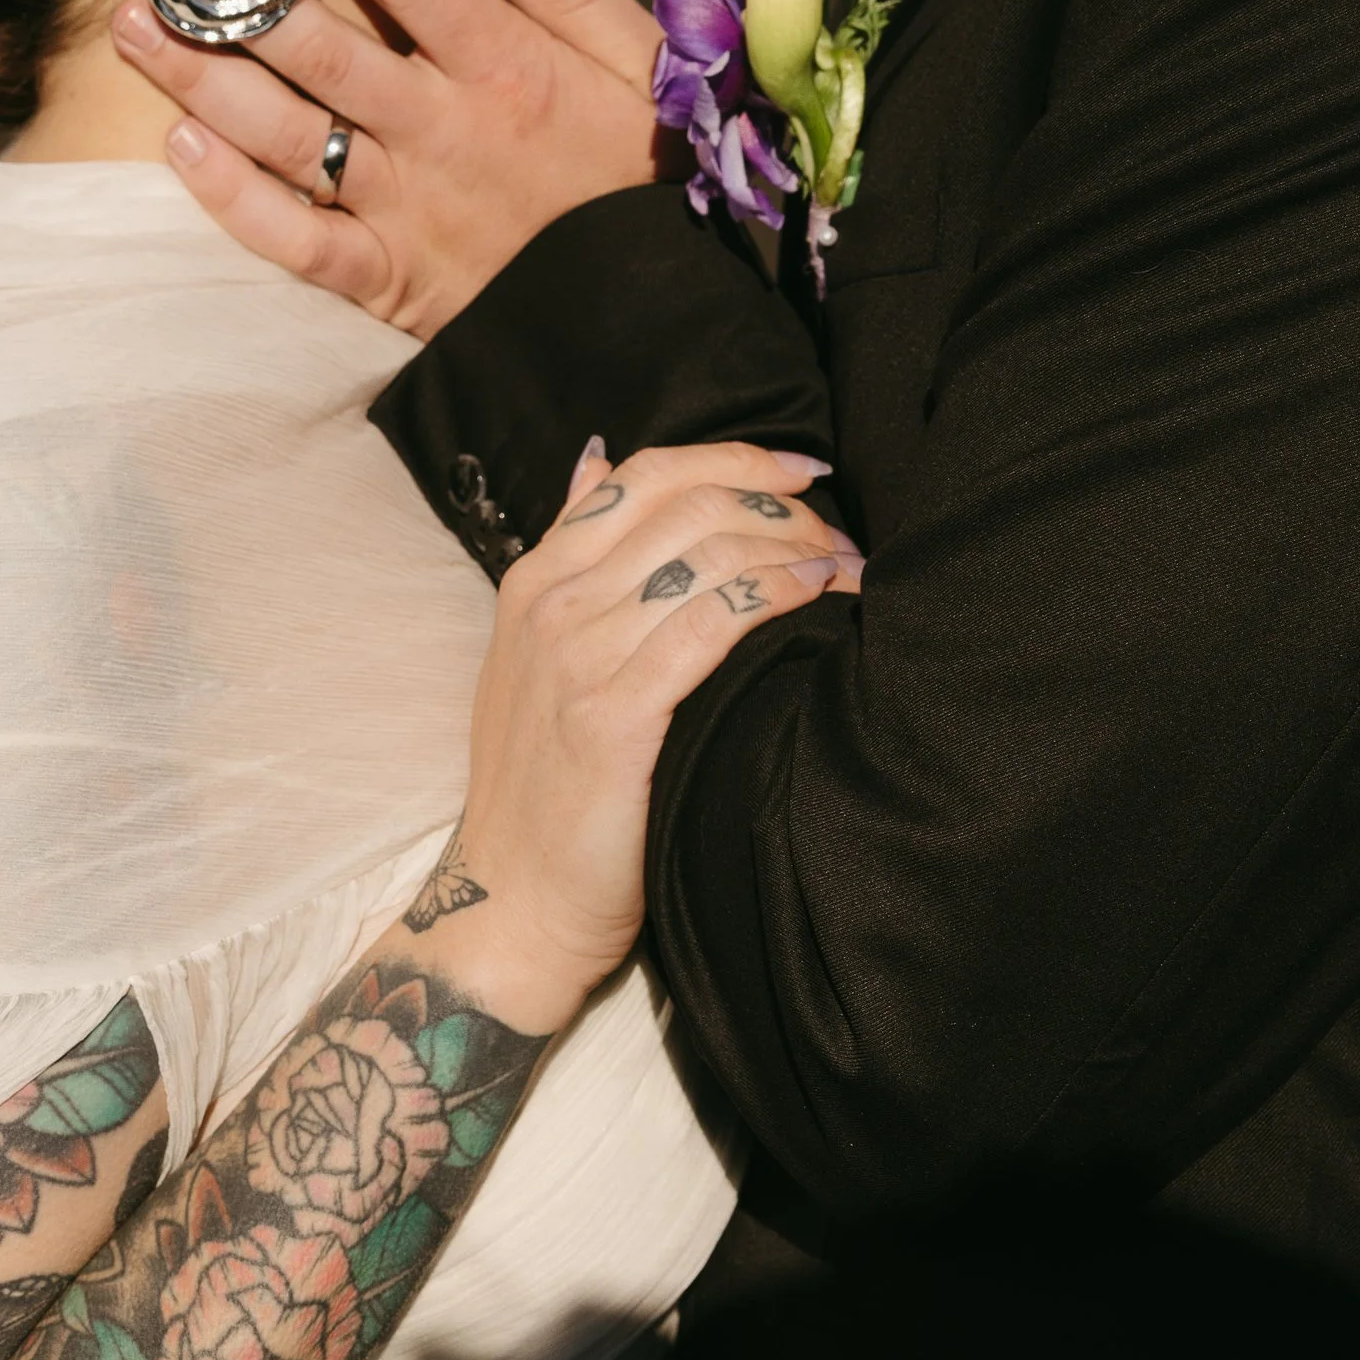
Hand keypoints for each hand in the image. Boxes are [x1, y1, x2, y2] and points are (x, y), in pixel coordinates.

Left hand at [112, 0, 671, 335]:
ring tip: (139, 31)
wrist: (650, 320)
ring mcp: (407, 208)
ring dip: (205, 81)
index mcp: (507, 70)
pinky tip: (180, 148)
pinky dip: (232, 198)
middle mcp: (443, 131)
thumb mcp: (644, 71)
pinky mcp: (388, 280)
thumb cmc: (643, 182)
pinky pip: (295, 239)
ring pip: (288, 136)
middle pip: (320, 50)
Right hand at [402, 438, 859, 1031]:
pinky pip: (713, 624)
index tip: (800, 470)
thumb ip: (573, 555)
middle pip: (688, 506)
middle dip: (779, 508)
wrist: (515, 902)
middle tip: (836, 534)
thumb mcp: (535, 652)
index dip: (733, 457)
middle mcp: (551, 604)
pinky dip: (777, 595)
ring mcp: (577, 657)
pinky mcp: (614, 716)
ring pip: (707, 556)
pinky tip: (820, 597)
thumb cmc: (546, 784)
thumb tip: (597, 458)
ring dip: (794, 549)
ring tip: (844, 568)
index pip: (645, 475)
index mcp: (535, 577)